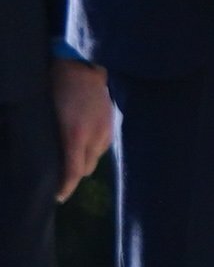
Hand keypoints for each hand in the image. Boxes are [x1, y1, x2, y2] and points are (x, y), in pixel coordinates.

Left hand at [49, 59, 109, 200]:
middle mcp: (94, 137)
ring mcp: (105, 131)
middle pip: (84, 170)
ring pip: (94, 159)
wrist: (82, 69)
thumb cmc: (57, 91)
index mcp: (75, 136)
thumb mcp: (49, 118)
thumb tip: (50, 162)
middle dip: (72, 174)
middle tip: (58, 173)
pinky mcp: (111, 126)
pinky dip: (91, 149)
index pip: (73, 172)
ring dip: (82, 161)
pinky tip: (81, 141)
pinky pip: (100, 147)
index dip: (65, 187)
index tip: (57, 197)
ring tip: (69, 155)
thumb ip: (53, 142)